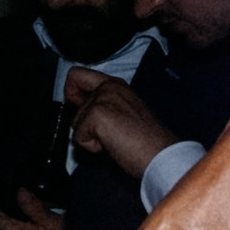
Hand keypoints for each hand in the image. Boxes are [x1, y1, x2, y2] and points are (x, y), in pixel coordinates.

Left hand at [63, 67, 183, 177]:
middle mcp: (108, 87)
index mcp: (116, 85)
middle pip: (70, 97)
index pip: (77, 75)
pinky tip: (112, 145)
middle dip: (83, 120)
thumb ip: (103, 106)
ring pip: (75, 121)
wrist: (159, 154)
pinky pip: (78, 137)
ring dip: (90, 136)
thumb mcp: (123, 114)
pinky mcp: (96, 114)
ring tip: (115, 139)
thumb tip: (79, 110)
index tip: (78, 106)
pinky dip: (92, 146)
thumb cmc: (146, 142)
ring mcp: (102, 98)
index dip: (71, 91)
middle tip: (107, 131)